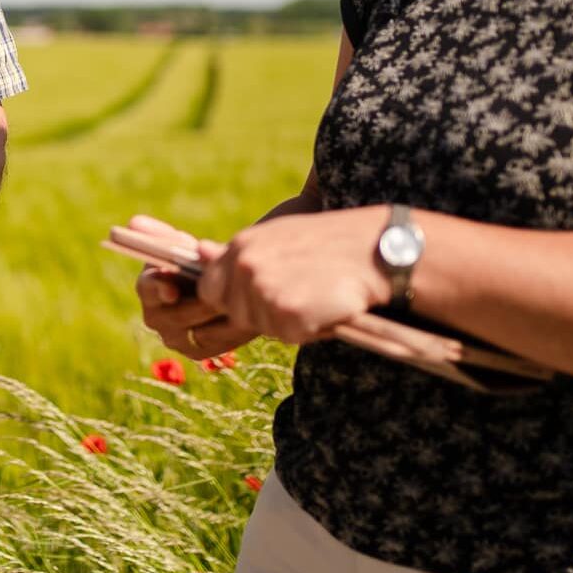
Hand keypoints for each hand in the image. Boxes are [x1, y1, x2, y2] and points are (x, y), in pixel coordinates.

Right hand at [128, 215, 254, 358]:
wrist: (220, 284)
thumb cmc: (196, 261)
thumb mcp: (183, 245)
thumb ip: (162, 237)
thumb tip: (134, 222)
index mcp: (148, 287)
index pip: (147, 287)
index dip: (158, 287)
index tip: (172, 288)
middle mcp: (155, 318)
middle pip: (176, 316)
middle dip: (200, 303)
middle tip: (224, 292)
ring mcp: (176, 338)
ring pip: (198, 330)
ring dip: (220, 315)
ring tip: (241, 302)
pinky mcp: (198, 349)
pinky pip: (216, 342)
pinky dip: (232, 329)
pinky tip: (247, 315)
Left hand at [197, 207, 390, 346]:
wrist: (373, 250)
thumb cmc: (328, 244)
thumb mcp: (278, 237)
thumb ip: (239, 252)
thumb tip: (198, 251)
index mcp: (240, 247)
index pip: (210, 290)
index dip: (234, 299)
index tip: (265, 292)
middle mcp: (245, 267)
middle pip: (234, 313)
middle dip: (261, 312)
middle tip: (299, 290)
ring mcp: (263, 291)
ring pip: (263, 327)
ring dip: (287, 320)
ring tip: (315, 293)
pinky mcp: (287, 313)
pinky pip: (289, 335)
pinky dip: (308, 328)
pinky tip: (326, 305)